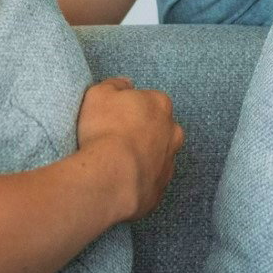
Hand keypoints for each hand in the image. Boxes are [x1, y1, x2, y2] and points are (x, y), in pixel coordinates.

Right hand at [76, 76, 182, 222]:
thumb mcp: (99, 94)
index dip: (131, 108)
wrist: (112, 176)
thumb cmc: (106, 130)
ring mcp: (169, 162)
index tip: (114, 116)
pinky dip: (138, 178)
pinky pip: (150, 179)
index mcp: (161, 104)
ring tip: (116, 161)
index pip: (149, 100)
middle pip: (159, 127)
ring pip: (158, 155)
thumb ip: (114, 84)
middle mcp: (173, 132)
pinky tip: (120, 179)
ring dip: (142, 156)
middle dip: (143, 131)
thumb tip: (124, 83)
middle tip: (117, 138)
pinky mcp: (161, 188)